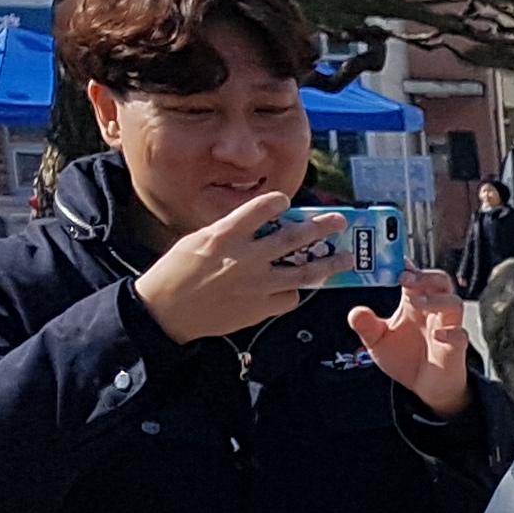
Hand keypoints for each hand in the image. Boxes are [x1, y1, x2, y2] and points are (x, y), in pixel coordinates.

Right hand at [131, 189, 347, 344]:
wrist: (166, 312)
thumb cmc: (176, 273)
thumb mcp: (196, 241)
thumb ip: (229, 232)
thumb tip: (258, 225)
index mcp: (224, 236)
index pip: (259, 209)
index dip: (277, 201)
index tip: (286, 200)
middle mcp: (245, 259)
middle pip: (293, 238)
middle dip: (321, 228)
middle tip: (340, 222)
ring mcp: (256, 285)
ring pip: (304, 272)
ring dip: (330, 264)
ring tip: (347, 259)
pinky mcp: (261, 308)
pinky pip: (290, 297)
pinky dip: (295, 291)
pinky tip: (297, 287)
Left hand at [348, 270, 474, 416]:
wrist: (425, 387)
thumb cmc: (404, 358)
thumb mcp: (377, 341)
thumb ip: (366, 326)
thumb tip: (355, 312)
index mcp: (413, 304)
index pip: (414, 277)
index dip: (406, 266)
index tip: (393, 261)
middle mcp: (433, 311)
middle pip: (440, 281)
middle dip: (425, 276)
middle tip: (406, 278)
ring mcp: (447, 327)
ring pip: (454, 302)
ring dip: (437, 300)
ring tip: (418, 303)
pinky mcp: (456, 347)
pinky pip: (460, 335)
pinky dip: (451, 333)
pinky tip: (437, 337)